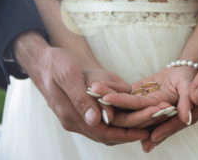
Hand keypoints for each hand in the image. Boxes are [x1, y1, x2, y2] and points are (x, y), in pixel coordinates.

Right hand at [13, 31, 148, 144]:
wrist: (44, 60)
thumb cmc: (56, 64)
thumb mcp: (68, 76)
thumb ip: (81, 98)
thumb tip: (95, 120)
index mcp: (71, 115)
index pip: (103, 133)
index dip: (126, 134)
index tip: (146, 131)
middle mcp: (74, 121)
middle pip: (107, 136)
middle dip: (130, 133)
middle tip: (153, 127)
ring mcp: (76, 118)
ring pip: (105, 132)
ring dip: (126, 130)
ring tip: (146, 124)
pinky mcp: (79, 112)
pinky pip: (101, 124)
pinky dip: (117, 124)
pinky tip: (130, 117)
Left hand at [102, 65, 197, 125]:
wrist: (188, 71)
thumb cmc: (194, 77)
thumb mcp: (193, 86)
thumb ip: (189, 101)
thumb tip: (187, 118)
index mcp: (165, 111)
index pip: (145, 114)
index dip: (128, 110)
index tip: (111, 106)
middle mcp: (151, 111)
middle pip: (129, 111)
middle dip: (112, 104)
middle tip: (95, 97)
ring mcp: (143, 102)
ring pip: (123, 102)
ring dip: (108, 96)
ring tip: (92, 89)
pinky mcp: (138, 93)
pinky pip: (124, 91)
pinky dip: (112, 87)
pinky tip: (98, 83)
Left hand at [141, 6, 197, 151]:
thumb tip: (197, 100)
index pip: (191, 114)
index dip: (172, 126)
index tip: (155, 135)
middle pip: (187, 120)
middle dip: (167, 132)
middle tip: (147, 144)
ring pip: (187, 116)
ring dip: (169, 127)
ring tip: (150, 138)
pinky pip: (189, 109)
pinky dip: (175, 116)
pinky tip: (164, 120)